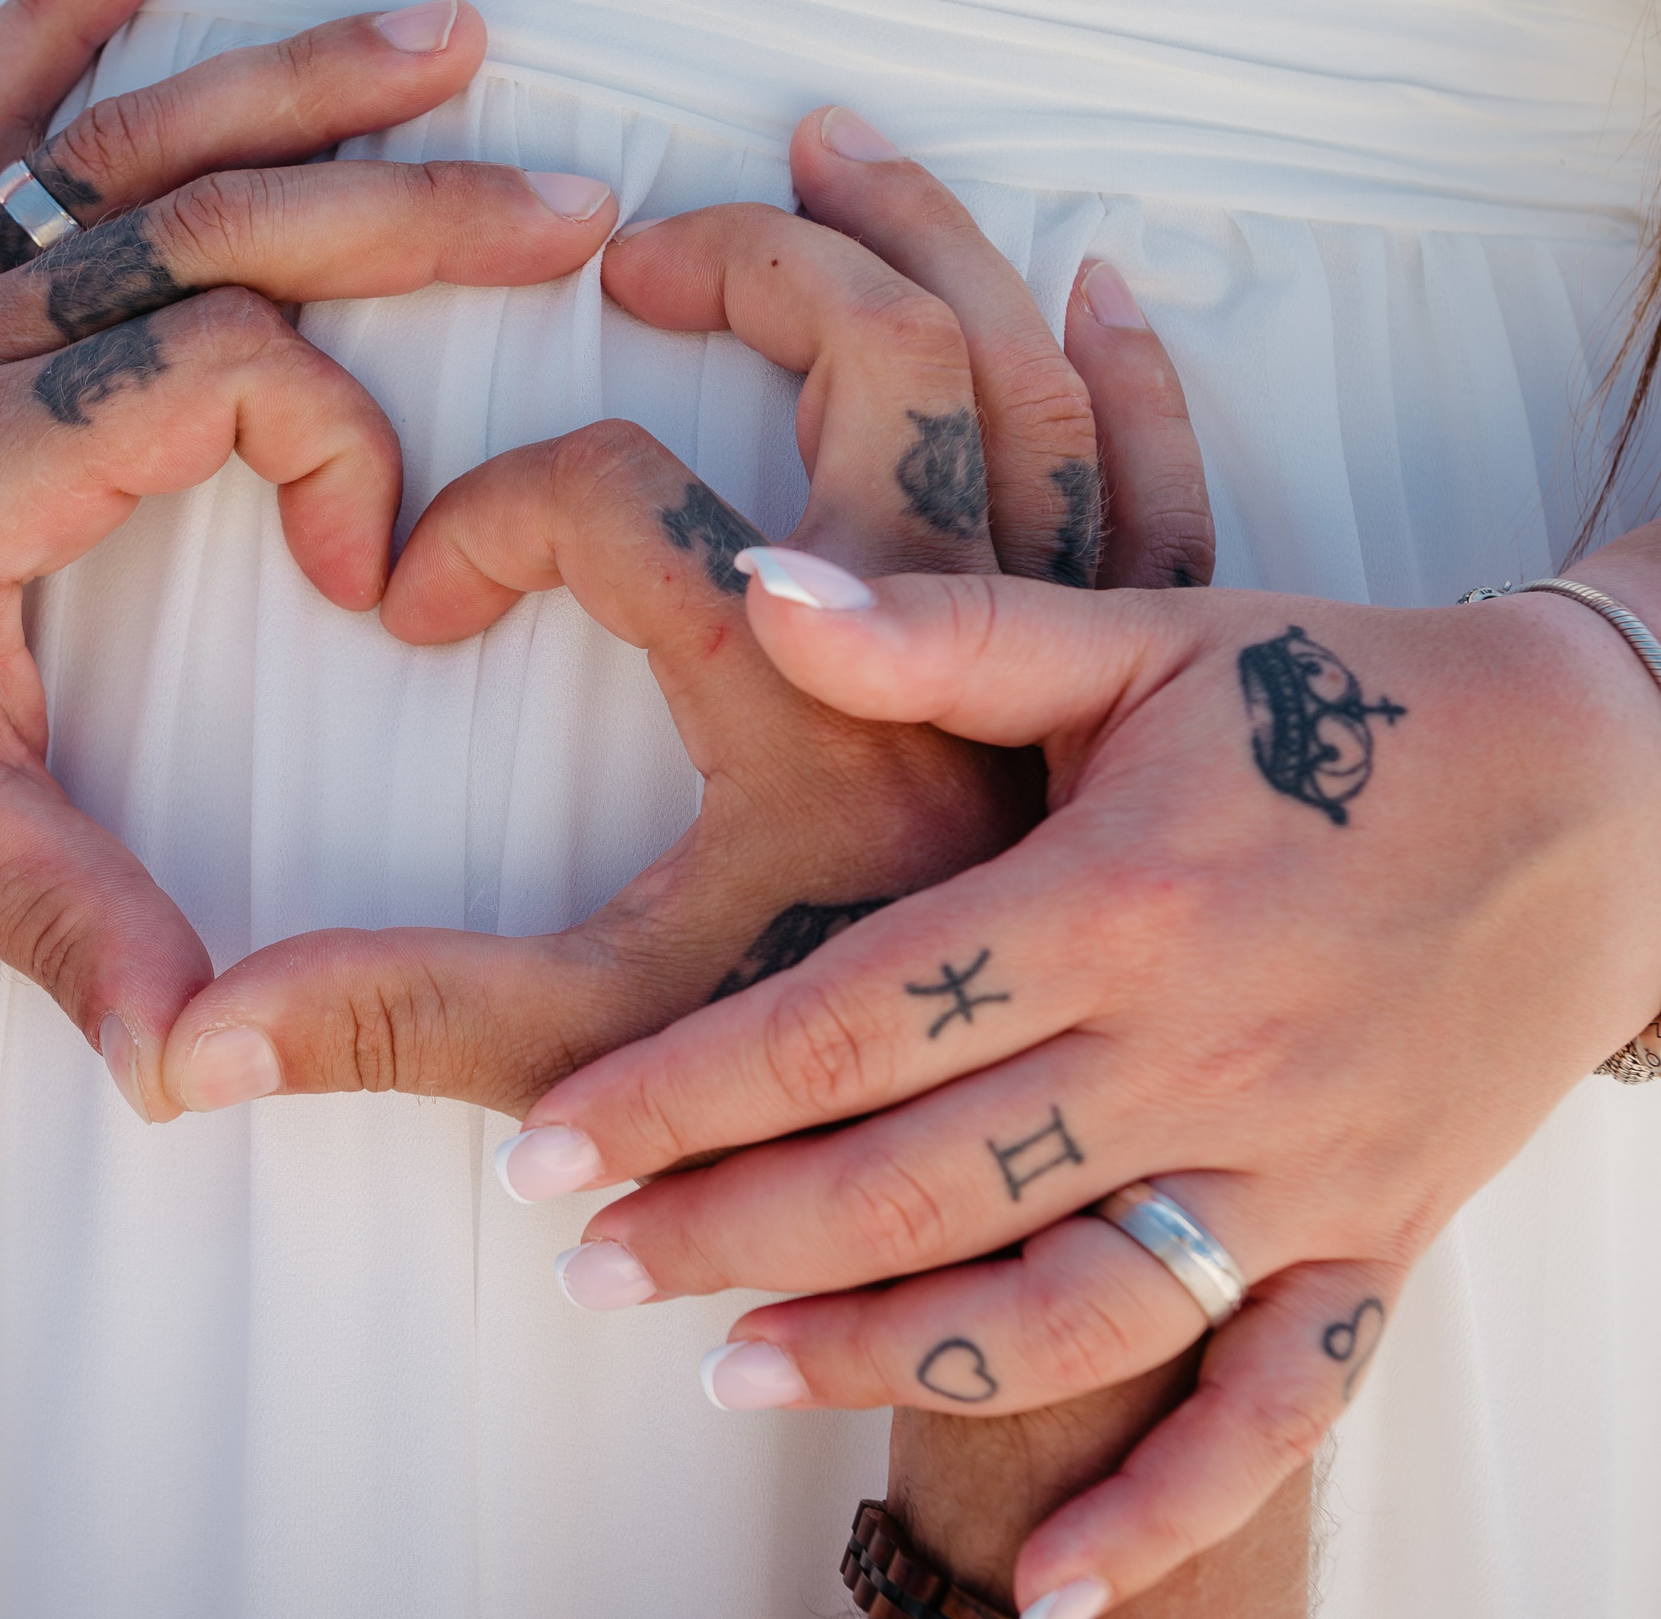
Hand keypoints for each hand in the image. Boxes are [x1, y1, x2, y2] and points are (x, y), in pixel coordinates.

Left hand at [0, 0, 618, 1093]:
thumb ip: (73, 933)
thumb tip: (194, 1065)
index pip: (228, 372)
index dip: (342, 452)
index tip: (367, 583)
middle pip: (213, 227)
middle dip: (409, 213)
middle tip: (568, 206)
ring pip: (123, 150)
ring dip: (291, 88)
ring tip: (440, 36)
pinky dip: (56, 16)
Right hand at [137, 108, 1209, 1120]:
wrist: (1059, 1221)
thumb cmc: (826, 1134)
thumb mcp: (582, 1059)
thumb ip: (384, 1022)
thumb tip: (179, 1048)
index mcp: (806, 704)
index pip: (623, 502)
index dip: (488, 522)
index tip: (418, 601)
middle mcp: (954, 649)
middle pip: (872, 357)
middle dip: (750, 265)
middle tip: (638, 259)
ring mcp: (1062, 660)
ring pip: (1020, 381)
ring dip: (925, 245)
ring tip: (829, 153)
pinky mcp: (1134, 698)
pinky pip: (1160, 491)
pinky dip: (1127, 381)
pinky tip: (1091, 290)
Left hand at [505, 551, 1660, 1608]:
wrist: (1620, 780)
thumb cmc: (1349, 695)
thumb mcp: (1149, 642)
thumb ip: (949, 633)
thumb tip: (761, 584)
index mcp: (1117, 898)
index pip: (846, 1021)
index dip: (679, 1093)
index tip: (548, 1149)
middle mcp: (1198, 1049)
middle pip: (920, 1180)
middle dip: (730, 1235)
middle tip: (588, 1269)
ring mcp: (1295, 1162)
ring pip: (1066, 1310)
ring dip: (890, 1360)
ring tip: (728, 1371)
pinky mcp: (1376, 1233)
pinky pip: (1277, 1403)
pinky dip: (1176, 1509)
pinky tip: (1064, 1592)